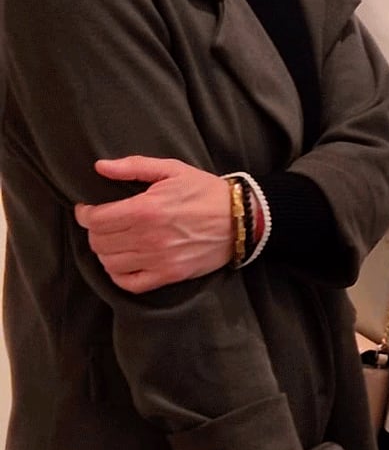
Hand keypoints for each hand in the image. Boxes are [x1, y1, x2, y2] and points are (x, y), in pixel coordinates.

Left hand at [72, 156, 232, 291]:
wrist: (242, 218)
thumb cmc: (206, 191)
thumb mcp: (173, 169)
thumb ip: (134, 166)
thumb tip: (100, 167)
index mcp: (146, 209)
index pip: (96, 219)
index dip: (85, 214)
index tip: (89, 210)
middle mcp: (148, 237)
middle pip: (99, 242)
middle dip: (96, 231)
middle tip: (105, 224)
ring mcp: (158, 259)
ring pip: (109, 262)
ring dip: (106, 252)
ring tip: (116, 241)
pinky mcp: (169, 275)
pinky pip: (129, 283)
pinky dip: (118, 275)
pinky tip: (124, 262)